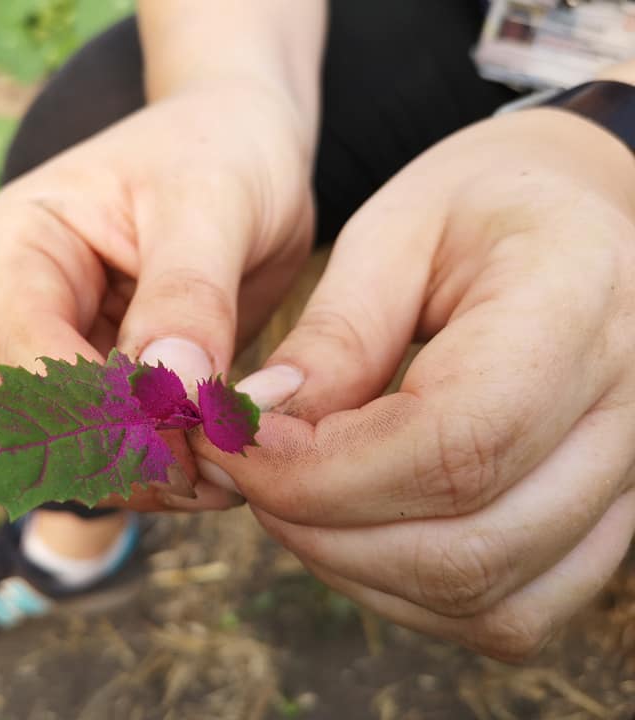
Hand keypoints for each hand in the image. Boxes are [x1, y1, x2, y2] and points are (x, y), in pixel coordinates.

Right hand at [0, 81, 314, 511]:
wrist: (247, 145)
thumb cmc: (222, 150)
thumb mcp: (211, 203)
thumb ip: (186, 296)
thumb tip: (169, 393)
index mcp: (18, 246)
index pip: (24, 351)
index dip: (94, 412)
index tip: (184, 443)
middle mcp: (22, 305)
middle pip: (23, 417)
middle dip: (108, 458)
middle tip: (203, 478)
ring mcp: (59, 346)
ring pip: (62, 446)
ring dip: (135, 478)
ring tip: (221, 477)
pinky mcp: (105, 379)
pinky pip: (112, 446)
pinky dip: (159, 470)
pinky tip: (219, 468)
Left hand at [192, 107, 634, 658]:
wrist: (574, 223)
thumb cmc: (479, 211)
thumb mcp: (394, 234)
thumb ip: (334, 338)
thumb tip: (260, 436)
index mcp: (577, 303)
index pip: (456, 441)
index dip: (324, 470)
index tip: (237, 445)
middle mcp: (631, 406)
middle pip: (467, 543)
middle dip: (322, 528)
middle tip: (246, 472)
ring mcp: (630, 480)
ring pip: (486, 598)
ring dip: (356, 568)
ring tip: (291, 495)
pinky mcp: (604, 525)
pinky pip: (508, 611)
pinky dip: (409, 593)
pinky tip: (352, 529)